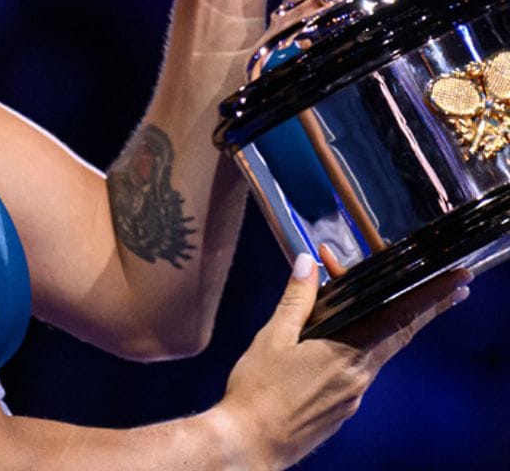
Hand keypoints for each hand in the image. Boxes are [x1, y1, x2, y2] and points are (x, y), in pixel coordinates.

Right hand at [214, 255, 470, 469]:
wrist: (250, 444)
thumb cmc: (258, 390)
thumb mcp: (273, 337)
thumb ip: (296, 300)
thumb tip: (309, 263)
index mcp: (345, 355)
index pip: (398, 320)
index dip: (430, 300)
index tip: (457, 284)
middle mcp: (359, 376)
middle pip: (399, 334)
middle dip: (426, 308)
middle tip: (452, 286)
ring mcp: (353, 394)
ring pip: (376, 347)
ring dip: (378, 319)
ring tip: (353, 293)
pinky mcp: (342, 405)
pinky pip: (358, 365)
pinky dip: (356, 341)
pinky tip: (332, 333)